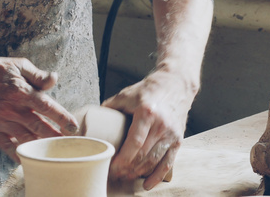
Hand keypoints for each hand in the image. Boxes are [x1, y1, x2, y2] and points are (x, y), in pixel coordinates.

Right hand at [0, 54, 79, 160]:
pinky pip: (6, 146)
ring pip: (25, 138)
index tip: (74, 126)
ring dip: (41, 145)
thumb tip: (55, 79)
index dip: (62, 118)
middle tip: (69, 144)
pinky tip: (29, 158)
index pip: (47, 107)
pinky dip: (18, 154)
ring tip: (54, 151)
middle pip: (39, 126)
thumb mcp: (20, 65)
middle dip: (56, 136)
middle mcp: (11, 107)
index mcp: (21, 90)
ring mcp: (0, 120)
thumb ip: (38, 75)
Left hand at [103, 69, 196, 189]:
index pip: (134, 142)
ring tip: (125, 177)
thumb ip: (110, 107)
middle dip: (127, 168)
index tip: (112, 166)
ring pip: (153, 161)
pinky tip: (146, 184)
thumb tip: (92, 120)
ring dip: (138, 173)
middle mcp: (161, 125)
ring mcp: (171, 134)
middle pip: (142, 155)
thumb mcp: (127, 94)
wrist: (175, 84)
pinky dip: (157, 176)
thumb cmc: (149, 90)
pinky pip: (167, 163)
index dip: (122, 158)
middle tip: (114, 174)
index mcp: (147, 113)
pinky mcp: (178, 140)